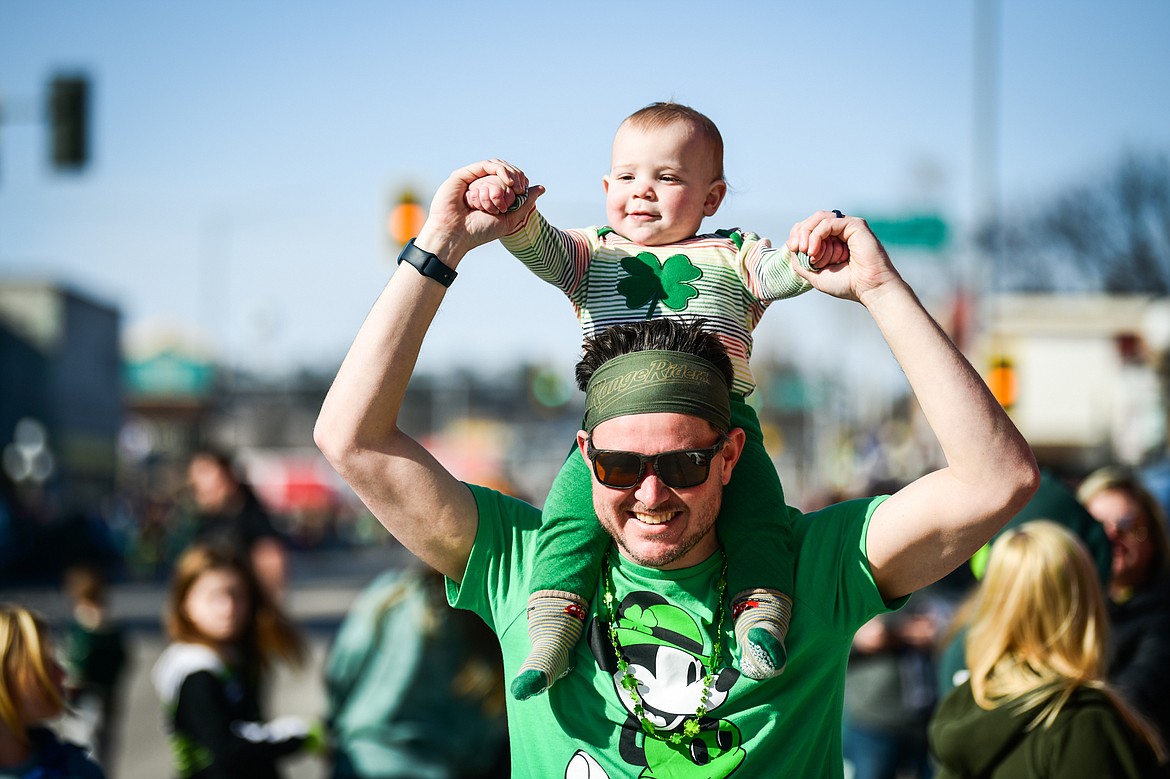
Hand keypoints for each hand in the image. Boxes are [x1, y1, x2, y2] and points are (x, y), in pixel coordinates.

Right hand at [415, 159, 542, 260]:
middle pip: (503, 170)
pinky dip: (499, 170)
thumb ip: (525, 203)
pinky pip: (485, 165)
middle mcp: (480, 185)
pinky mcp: (462, 175)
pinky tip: (507, 181)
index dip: (519, 180)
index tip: (524, 190)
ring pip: (495, 167)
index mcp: (490, 194)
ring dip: (508, 175)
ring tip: (513, 187)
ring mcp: (470, 179)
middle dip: (515, 176)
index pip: (509, 178)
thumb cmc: (479, 231)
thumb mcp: (510, 219)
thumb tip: (541, 187)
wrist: (456, 235)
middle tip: (520, 189)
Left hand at [786, 210, 902, 304]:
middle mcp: (840, 231)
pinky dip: (817, 236)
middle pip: (812, 220)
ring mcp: (848, 226)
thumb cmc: (848, 284)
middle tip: (798, 249)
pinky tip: (815, 251)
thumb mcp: (816, 275)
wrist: (869, 289)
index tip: (793, 249)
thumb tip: (791, 248)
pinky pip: (828, 223)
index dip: (797, 235)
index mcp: (832, 240)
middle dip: (800, 233)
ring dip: (808, 234)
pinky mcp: (855, 225)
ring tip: (809, 252)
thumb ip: (801, 262)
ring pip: (819, 218)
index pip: (809, 227)